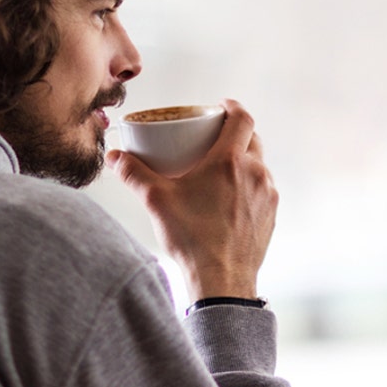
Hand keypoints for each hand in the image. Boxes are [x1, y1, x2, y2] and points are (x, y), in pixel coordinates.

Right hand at [108, 99, 276, 300]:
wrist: (221, 281)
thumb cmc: (192, 239)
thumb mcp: (156, 200)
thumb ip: (134, 174)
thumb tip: (115, 157)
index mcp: (229, 162)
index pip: (242, 119)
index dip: (232, 107)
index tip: (221, 106)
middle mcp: (255, 173)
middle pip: (252, 140)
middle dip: (235, 133)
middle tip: (214, 138)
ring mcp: (267, 195)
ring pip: (259, 165)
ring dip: (243, 161)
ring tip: (221, 169)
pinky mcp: (271, 215)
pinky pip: (262, 189)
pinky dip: (249, 185)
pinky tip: (231, 197)